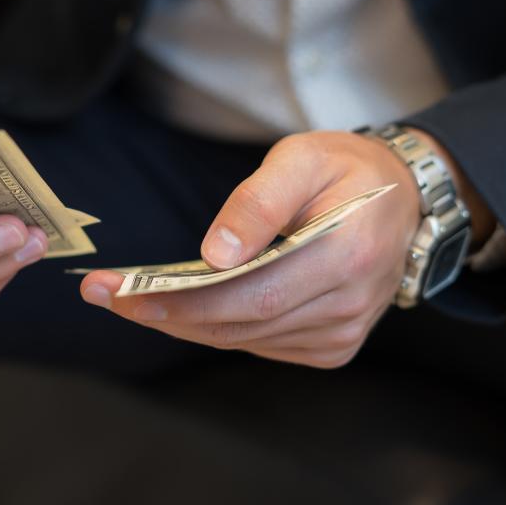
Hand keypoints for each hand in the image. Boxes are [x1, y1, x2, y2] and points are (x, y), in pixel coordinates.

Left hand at [80, 129, 488, 368]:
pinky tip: (187, 304)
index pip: (248, 294)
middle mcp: (347, 305)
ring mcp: (342, 334)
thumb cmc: (346, 170)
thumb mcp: (301, 157)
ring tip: (129, 296)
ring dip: (181, 322)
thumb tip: (213, 255)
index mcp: (346, 254)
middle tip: (103, 294)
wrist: (402, 200)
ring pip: (242, 339)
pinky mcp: (332, 347)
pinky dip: (217, 326)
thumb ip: (257, 202)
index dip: (178, 299)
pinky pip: (259, 344)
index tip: (117, 290)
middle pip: (237, 324)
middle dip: (162, 312)